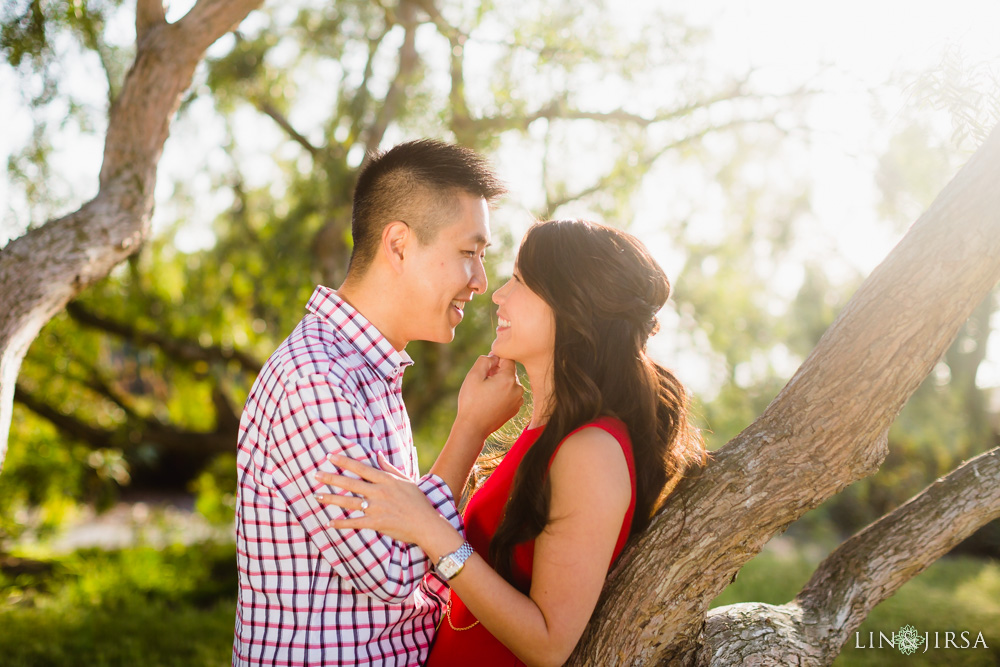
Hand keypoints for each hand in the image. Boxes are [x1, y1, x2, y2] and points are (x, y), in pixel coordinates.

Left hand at [314, 452, 456, 548]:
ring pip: (349, 502)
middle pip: (351, 483)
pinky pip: (354, 522)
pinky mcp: (376, 523)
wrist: (426, 524)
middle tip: (315, 474)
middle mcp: (379, 492)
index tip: (330, 456)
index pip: (361, 468)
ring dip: (331, 499)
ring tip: (317, 496)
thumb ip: (389, 468)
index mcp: (386, 480)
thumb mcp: (406, 480)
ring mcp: (377, 508)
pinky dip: (341, 523)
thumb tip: (377, 454)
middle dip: (331, 478)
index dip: (344, 462)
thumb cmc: (418, 502)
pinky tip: (329, 522)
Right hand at [456, 354, 523, 438]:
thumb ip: (485, 360)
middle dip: (497, 372)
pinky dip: (502, 393)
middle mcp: (518, 389)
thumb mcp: (473, 376)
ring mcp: (518, 400)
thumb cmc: (471, 402)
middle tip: (483, 382)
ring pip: (510, 383)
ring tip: (486, 392)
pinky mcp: (515, 408)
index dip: (496, 360)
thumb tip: (495, 357)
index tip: (486, 367)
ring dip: (500, 383)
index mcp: (508, 379)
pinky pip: (511, 394)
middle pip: (509, 371)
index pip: (507, 359)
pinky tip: (490, 401)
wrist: (473, 428)